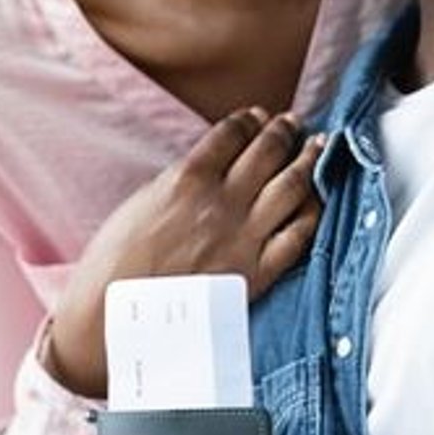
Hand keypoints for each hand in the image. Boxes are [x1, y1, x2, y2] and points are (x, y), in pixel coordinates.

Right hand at [43, 107, 325, 397]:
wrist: (117, 319)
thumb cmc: (116, 263)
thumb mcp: (142, 202)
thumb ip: (180, 180)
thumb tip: (209, 167)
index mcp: (188, 178)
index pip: (232, 134)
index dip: (250, 120)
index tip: (258, 115)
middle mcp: (223, 202)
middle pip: (267, 152)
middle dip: (283, 131)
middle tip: (291, 122)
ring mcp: (245, 237)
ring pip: (291, 186)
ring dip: (307, 160)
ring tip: (317, 146)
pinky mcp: (258, 272)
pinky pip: (299, 236)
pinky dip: (312, 211)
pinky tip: (317, 199)